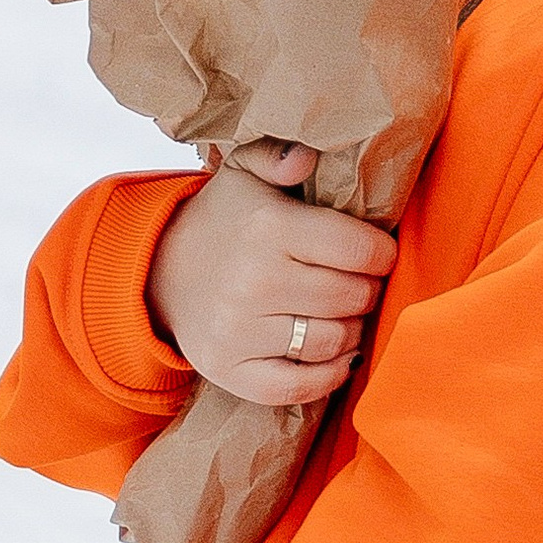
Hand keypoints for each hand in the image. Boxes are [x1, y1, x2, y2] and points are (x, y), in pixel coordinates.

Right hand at [147, 140, 395, 407]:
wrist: (160, 271)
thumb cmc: (223, 221)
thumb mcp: (245, 172)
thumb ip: (278, 155)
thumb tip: (305, 157)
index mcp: (269, 227)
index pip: (360, 250)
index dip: (382, 253)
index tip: (378, 254)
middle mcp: (254, 281)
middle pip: (351, 297)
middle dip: (368, 290)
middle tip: (361, 284)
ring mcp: (239, 331)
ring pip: (332, 342)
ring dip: (352, 331)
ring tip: (345, 315)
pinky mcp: (229, 370)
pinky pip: (297, 387)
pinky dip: (326, 376)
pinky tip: (333, 356)